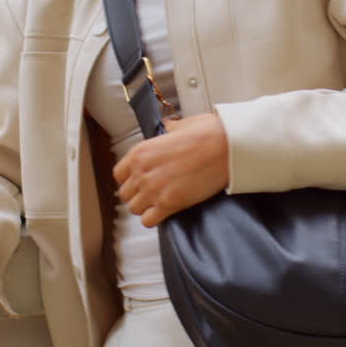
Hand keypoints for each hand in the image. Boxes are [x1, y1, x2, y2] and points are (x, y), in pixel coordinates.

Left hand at [113, 112, 228, 227]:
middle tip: (153, 193)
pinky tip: (165, 212)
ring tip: (160, 203)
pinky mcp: (168, 204)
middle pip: (125, 194)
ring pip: (134, 209)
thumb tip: (170, 127)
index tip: (140, 181)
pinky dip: (154, 219)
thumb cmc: (208, 134)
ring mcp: (153, 189)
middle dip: (137, 195)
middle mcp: (142, 171)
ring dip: (145, 208)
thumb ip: (170, 129)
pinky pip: (148, 221)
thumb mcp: (182, 125)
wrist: (226, 147)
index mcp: (141, 152)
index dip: (130, 179)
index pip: (119, 174)